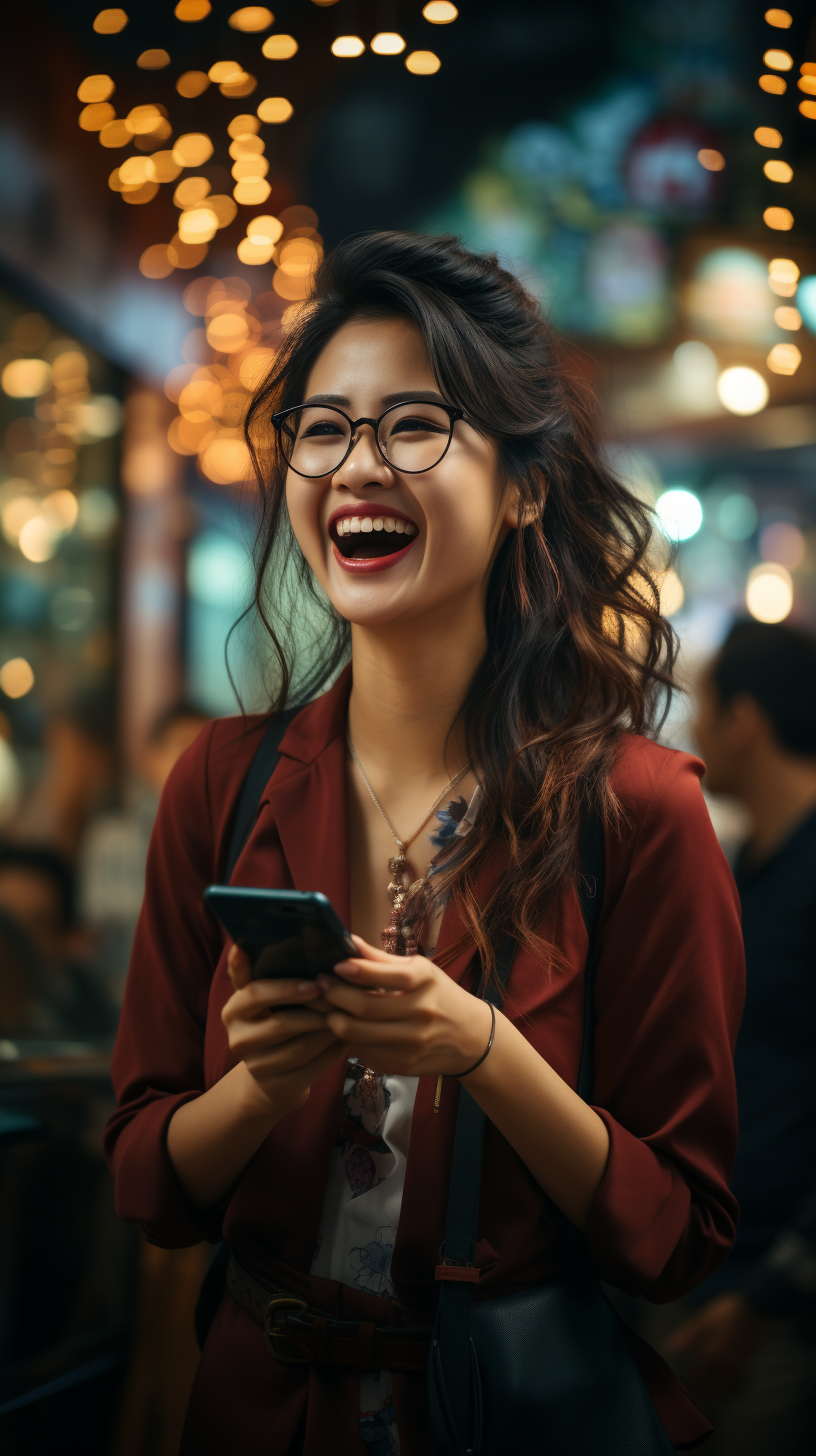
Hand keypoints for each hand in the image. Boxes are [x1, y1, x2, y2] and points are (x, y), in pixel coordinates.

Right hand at [221, 945, 347, 1117]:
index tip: (314, 983)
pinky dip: (331, 1051)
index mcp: (235, 1008)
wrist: (273, 1077)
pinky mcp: (275, 1086)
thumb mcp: (271, 996)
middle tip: (342, 1000)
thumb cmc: (279, 1021)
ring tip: (348, 1016)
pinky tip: (344, 1039)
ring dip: (329, 1030)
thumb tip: (308, 931)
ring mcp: (254, 1065)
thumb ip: (275, 968)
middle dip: (317, 1010)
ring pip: (301, 1046)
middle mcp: (237, 1037)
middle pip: (282, 1022)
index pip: (254, 991)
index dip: (285, 987)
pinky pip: (311, 1067)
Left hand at [316, 936, 493, 1076]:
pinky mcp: (404, 1065)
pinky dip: (349, 1041)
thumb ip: (380, 959)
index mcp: (425, 981)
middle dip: (334, 995)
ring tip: (326, 1008)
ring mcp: (413, 1043)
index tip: (336, 965)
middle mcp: (421, 1012)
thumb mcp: (418, 970)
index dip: (355, 970)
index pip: (386, 975)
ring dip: (334, 1021)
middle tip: (319, 985)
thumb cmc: (438, 995)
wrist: (470, 1038)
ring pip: (358, 1034)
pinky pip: (365, 1053)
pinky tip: (344, 1029)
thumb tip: (348, 941)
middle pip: (365, 1007)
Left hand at [664, 1292, 768, 1398]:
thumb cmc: (726, 1311)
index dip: (691, 1380)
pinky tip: (729, 1386)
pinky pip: (739, 1384)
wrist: (755, 1308)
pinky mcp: (748, 1363)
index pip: (697, 1377)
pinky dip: (733, 1388)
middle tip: (696, 1388)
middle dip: (703, 1389)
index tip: (685, 1380)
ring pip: (726, 1389)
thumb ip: (687, 1335)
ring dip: (717, 1392)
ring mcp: (738, 1366)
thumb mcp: (704, 1319)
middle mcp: (724, 1365)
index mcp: (710, 1354)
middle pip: (712, 1387)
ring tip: (710, 1391)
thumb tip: (669, 1348)